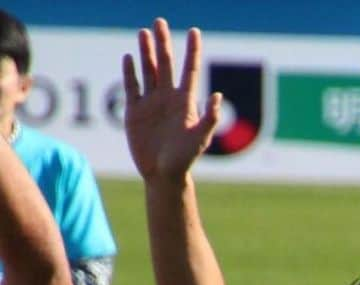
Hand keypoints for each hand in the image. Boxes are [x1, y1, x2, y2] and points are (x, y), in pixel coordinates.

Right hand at [122, 19, 220, 180]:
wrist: (163, 175)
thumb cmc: (185, 158)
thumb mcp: (199, 138)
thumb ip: (209, 117)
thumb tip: (218, 95)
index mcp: (186, 102)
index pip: (190, 70)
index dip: (192, 51)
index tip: (195, 31)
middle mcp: (168, 98)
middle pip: (166, 64)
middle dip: (163, 43)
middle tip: (159, 21)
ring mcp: (151, 103)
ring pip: (148, 70)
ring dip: (146, 52)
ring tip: (144, 33)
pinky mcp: (135, 110)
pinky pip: (132, 86)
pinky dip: (130, 72)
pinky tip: (129, 57)